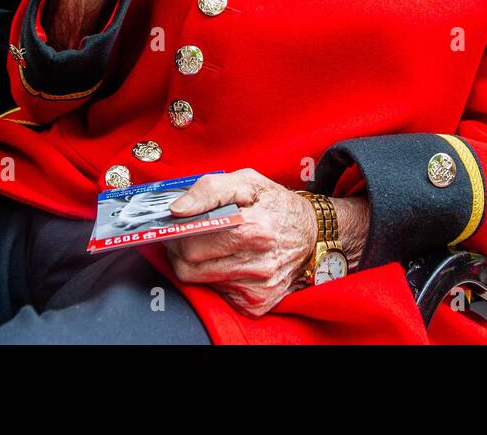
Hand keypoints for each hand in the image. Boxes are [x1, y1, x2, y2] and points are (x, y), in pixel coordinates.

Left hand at [165, 169, 317, 317]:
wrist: (313, 236)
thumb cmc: (277, 205)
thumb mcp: (248, 182)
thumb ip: (209, 189)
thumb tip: (178, 209)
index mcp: (255, 229)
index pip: (194, 242)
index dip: (176, 234)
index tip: (173, 225)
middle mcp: (258, 264)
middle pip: (191, 267)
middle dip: (180, 249)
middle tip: (184, 234)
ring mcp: (257, 288)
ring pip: (200, 281)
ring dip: (195, 263)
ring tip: (207, 244)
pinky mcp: (256, 303)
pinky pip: (217, 293)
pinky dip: (213, 277)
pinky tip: (225, 261)